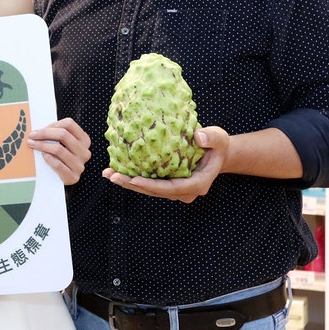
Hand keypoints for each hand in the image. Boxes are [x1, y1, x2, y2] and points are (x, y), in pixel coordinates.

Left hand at [27, 118, 90, 185]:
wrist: (66, 179)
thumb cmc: (62, 158)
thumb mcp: (65, 144)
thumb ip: (57, 134)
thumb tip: (40, 126)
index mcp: (84, 140)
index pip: (69, 124)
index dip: (52, 124)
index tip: (40, 128)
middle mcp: (85, 152)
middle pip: (63, 135)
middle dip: (44, 133)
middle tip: (32, 135)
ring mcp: (80, 166)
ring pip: (58, 149)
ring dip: (42, 145)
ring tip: (32, 144)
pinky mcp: (73, 177)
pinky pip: (57, 164)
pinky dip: (48, 158)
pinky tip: (42, 155)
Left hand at [102, 126, 229, 202]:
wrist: (215, 154)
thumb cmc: (217, 146)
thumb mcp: (220, 138)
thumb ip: (212, 137)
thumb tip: (198, 137)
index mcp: (197, 184)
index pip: (171, 189)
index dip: (152, 186)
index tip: (134, 179)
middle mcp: (184, 192)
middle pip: (155, 192)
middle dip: (132, 185)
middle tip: (113, 176)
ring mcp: (174, 190)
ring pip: (148, 190)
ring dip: (128, 183)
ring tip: (108, 174)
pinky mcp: (167, 184)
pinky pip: (148, 183)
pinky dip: (131, 178)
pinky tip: (114, 170)